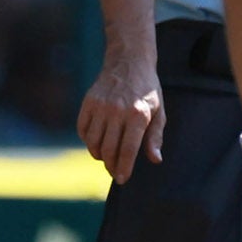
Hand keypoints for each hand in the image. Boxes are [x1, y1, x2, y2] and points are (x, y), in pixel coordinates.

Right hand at [77, 49, 164, 183]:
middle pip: (109, 148)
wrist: (129, 63)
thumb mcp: (159, 111)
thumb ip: (155, 137)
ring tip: (107, 159)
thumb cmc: (147, 91)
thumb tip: (155, 160)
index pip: (128, 149)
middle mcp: (117, 111)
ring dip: (99, 155)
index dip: (124, 167)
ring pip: (93, 142)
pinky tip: (96, 144)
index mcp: (138, 115)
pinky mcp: (88, 102)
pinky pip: (83, 129)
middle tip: (115, 172)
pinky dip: (88, 141)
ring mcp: (100, 106)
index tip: (122, 179)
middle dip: (111, 165)